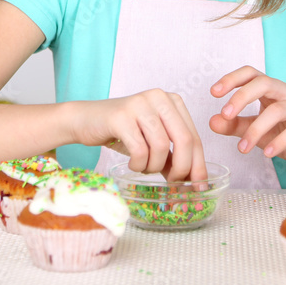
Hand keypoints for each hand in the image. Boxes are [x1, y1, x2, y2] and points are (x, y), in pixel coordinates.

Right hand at [69, 89, 207, 181]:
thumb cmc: (122, 132)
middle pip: (184, 140)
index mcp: (172, 101)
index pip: (194, 136)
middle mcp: (159, 97)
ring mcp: (140, 104)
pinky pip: (139, 150)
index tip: (200, 186)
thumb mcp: (152, 143)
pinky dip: (138, 165)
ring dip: (154, 166)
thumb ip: (173, 158)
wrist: (85, 120)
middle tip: (173, 183)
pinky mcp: (121, 116)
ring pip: (161, 147)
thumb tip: (194, 182)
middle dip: (182, 168)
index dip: (198, 164)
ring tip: (144, 167)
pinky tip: (133, 164)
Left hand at [209, 66, 285, 176]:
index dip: (232, 79)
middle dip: (242, 97)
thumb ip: (234, 125)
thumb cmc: (283, 136)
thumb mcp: (254, 130)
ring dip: (256, 129)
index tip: (214, 92)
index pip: (251, 74)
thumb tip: (212, 121)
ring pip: (277, 110)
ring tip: (242, 148)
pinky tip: (267, 153)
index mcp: (271, 89)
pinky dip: (279, 142)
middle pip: (264, 83)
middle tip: (226, 114)